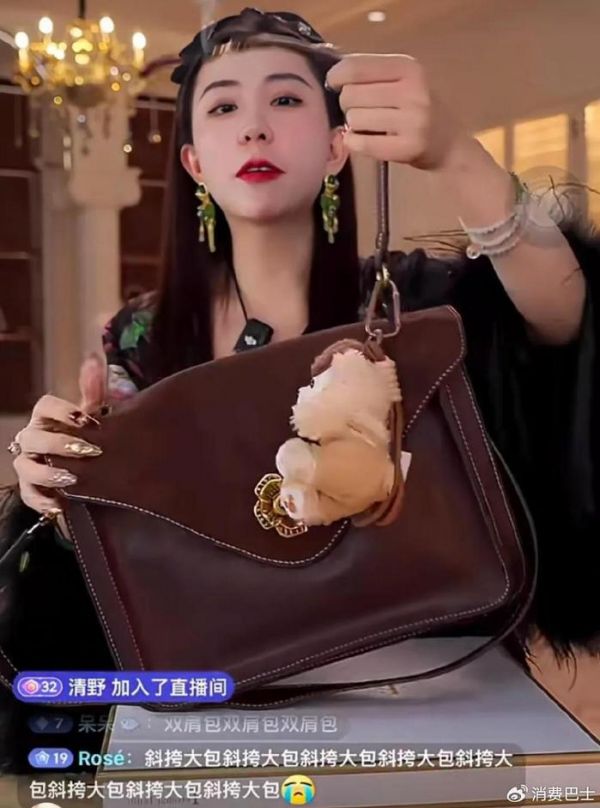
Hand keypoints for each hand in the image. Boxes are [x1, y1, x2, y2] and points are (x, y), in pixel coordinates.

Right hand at [12, 353, 106, 514]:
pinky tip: (59, 505)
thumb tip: (94, 358)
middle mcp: (32, 439)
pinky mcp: (32, 490)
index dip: (62, 411)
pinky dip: (42, 501)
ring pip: (25, 467)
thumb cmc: (88, 438)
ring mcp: (29, 464)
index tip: (86, 420)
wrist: (89, 473)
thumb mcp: (94, 415)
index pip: (44, 406)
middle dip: (58, 444)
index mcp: (47, 418)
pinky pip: (29, 496)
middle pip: (33, 437)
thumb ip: (94, 389)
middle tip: (87, 451)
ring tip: (71, 478)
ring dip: (47, 473)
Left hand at [326, 53, 465, 169]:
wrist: (449, 144)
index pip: (355, 67)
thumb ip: (371, 73)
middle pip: (350, 94)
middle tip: (362, 110)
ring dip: (353, 125)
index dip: (336, 77)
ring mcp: (412, 121)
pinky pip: (362, 143)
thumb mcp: (403, 80)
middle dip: (348, 104)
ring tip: (369, 126)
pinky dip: (354, 142)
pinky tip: (360, 140)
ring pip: (354, 119)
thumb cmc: (418, 109)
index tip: (335, 85)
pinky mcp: (408, 148)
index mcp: (408, 67)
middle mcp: (413, 91)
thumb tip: (332, 76)